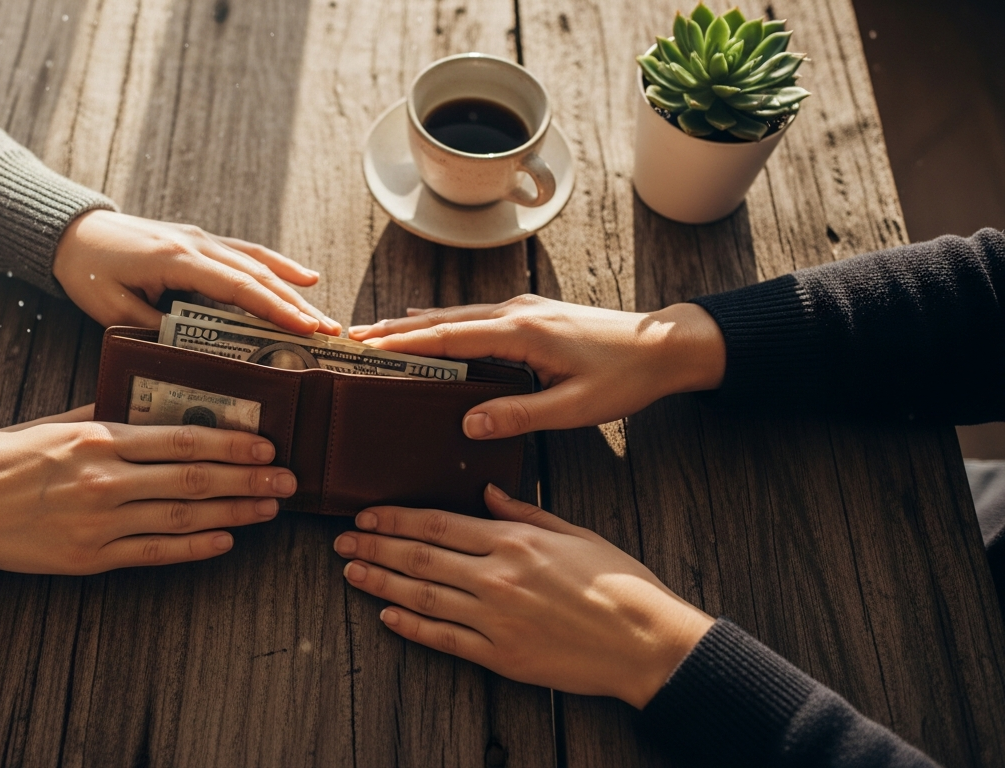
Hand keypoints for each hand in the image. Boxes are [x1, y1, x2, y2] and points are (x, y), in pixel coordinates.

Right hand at [0, 404, 296, 573]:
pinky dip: (194, 550)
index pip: (179, 439)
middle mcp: (103, 481)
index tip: (266, 444)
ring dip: (233, 514)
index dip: (230, 443)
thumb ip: (100, 413)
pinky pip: (153, 554)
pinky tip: (225, 542)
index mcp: (95, 439)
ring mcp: (98, 524)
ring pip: (182, 519)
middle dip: (248, 480)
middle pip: (192, 480)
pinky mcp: (88, 559)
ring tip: (269, 509)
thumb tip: (147, 403)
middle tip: (288, 480)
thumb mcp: (49, 423)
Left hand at [53, 210, 340, 335]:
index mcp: (177, 261)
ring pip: (258, 264)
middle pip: (257, 276)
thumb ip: (156, 327)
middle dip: (296, 306)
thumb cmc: (91, 273)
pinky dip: (278, 265)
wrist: (74, 233)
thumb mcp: (115, 310)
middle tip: (329, 332)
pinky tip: (305, 277)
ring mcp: (202, 239)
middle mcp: (197, 245)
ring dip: (293, 290)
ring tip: (324, 315)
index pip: (238, 287)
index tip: (306, 329)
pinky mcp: (201, 242)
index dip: (275, 310)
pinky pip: (247, 252)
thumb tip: (196, 351)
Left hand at [333, 485, 713, 707]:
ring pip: (422, 596)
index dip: (395, 519)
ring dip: (381, 583)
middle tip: (342, 543)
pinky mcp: (500, 655)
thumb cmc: (619, 584)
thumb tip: (487, 493)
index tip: (366, 515)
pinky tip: (388, 616)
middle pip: (420, 557)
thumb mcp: (574, 533)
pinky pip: (444, 639)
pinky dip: (411, 627)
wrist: (646, 641)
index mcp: (514, 541)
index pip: (438, 523)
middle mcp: (497, 577)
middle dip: (375, 548)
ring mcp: (495, 618)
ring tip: (351, 574)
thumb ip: (524, 513)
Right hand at [347, 295, 725, 438]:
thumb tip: (469, 425)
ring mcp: (523, 311)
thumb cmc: (625, 377)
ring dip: (416, 325)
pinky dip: (443, 324)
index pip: (450, 335)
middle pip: (443, 319)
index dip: (405, 343)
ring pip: (457, 315)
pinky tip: (429, 327)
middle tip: (354, 337)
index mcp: (522, 332)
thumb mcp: (574, 407)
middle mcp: (516, 313)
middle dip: (397, 329)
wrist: (666, 346)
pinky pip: (474, 318)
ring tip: (377, 333)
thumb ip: (520, 415)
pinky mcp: (531, 317)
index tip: (368, 347)